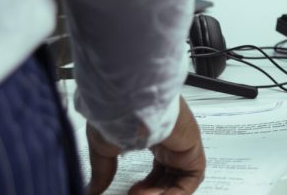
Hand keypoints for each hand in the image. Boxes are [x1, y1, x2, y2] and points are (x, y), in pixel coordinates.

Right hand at [87, 96, 205, 194]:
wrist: (129, 102)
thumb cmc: (116, 112)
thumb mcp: (104, 147)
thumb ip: (103, 170)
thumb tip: (93, 189)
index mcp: (153, 132)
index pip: (159, 164)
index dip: (148, 184)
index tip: (132, 191)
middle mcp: (171, 136)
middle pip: (170, 173)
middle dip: (154, 191)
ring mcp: (182, 141)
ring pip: (182, 177)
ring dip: (163, 194)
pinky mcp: (192, 146)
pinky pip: (193, 176)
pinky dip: (178, 192)